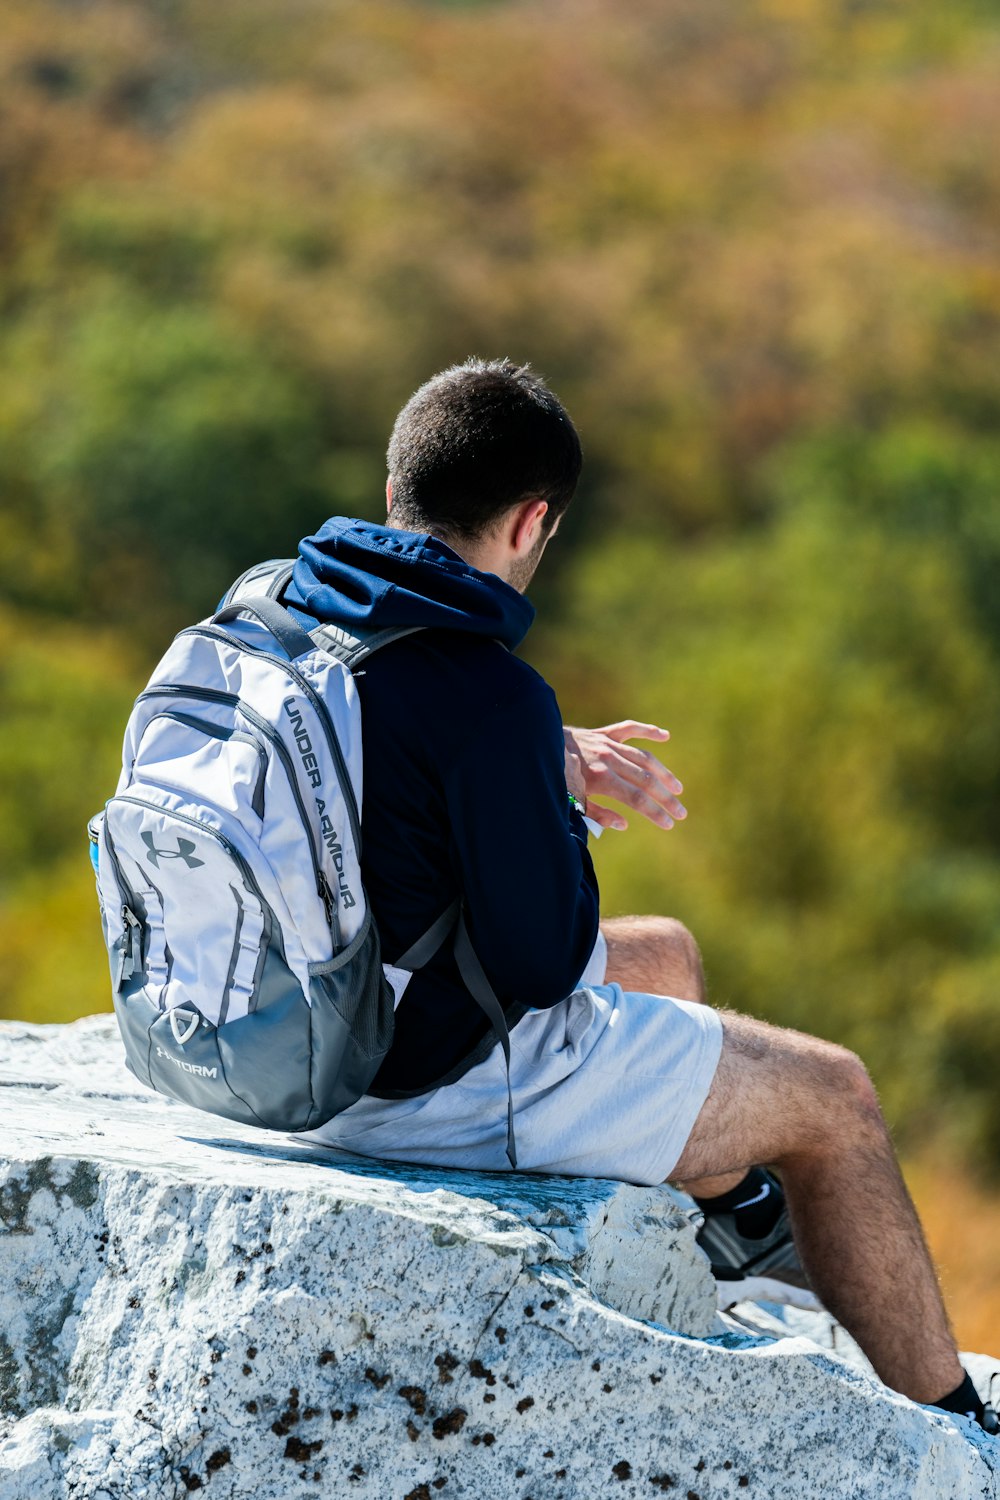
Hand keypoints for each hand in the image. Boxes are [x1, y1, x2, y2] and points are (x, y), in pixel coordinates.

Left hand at [563, 721, 685, 831]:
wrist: (536, 746)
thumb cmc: (554, 781)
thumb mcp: (572, 803)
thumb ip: (597, 815)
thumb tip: (623, 824)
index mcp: (600, 778)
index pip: (636, 799)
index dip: (655, 812)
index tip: (669, 824)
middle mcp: (607, 759)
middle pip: (645, 780)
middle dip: (666, 798)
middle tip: (682, 813)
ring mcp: (607, 743)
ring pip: (644, 757)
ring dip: (663, 773)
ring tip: (677, 788)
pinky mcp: (604, 733)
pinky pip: (630, 729)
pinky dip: (648, 731)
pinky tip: (664, 736)